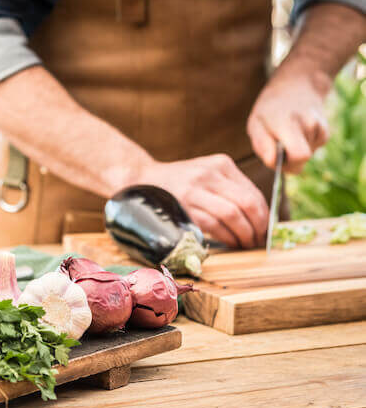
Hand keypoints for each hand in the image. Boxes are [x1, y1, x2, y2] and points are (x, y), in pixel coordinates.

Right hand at [137, 155, 268, 248]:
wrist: (142, 179)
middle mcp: (209, 174)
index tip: (265, 229)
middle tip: (258, 240)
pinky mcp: (183, 206)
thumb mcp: (207, 174)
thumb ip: (230, 189)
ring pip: (232, 215)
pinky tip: (230, 242)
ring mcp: (195, 189)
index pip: (252, 192)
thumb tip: (259, 218)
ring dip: (243, 234)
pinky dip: (226, 237)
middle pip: (246, 203)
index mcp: (221, 164)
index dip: (264, 214)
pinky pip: (213, 224)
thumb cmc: (180, 182)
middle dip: (258, 226)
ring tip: (245, 244)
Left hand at [247, 65, 329, 173]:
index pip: (298, 155)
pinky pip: (312, 151)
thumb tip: (272, 162)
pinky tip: (297, 133)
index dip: (285, 164)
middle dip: (289, 161)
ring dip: (293, 152)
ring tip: (286, 134)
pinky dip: (303, 147)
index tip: (274, 156)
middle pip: (302, 160)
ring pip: (306, 156)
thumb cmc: (269, 109)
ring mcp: (319, 128)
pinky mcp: (325, 133)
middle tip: (277, 146)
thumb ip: (262, 144)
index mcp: (288, 122)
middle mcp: (308, 124)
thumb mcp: (255, 123)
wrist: (296, 86)